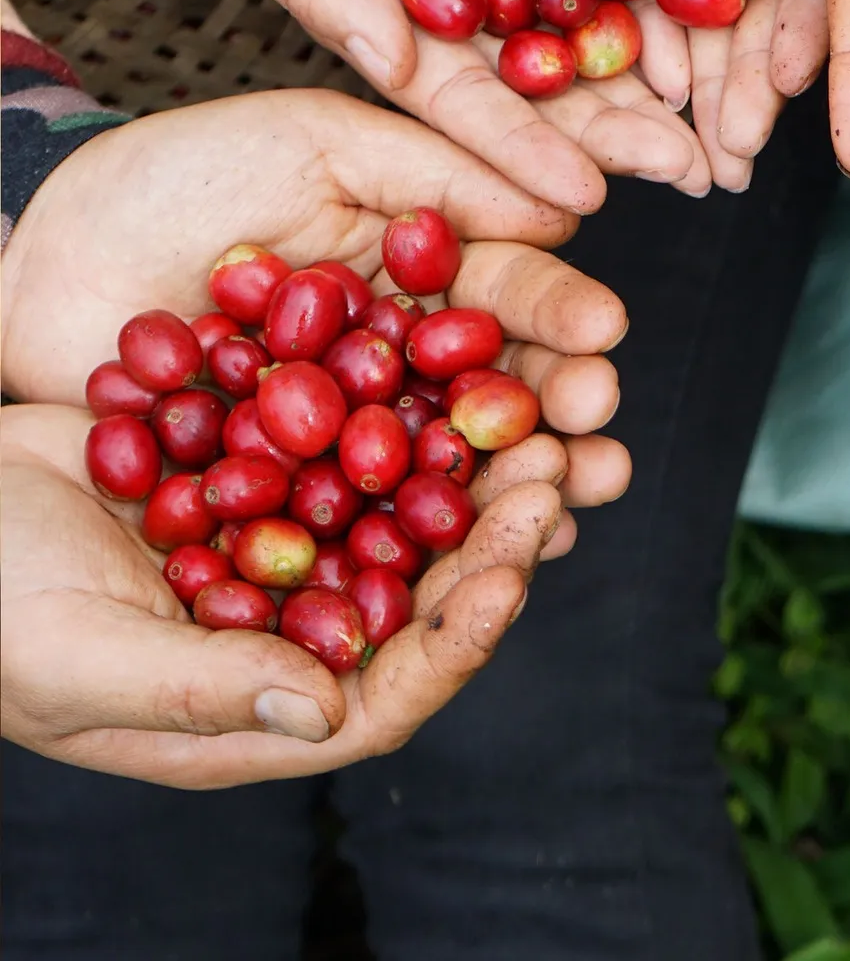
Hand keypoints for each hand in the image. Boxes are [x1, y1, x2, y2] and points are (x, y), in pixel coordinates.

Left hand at [1, 90, 630, 512]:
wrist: (39, 249)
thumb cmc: (182, 175)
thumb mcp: (323, 143)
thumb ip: (444, 173)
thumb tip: (574, 210)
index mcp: (423, 272)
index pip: (509, 296)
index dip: (561, 317)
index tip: (603, 336)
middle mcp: (398, 358)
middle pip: (497, 396)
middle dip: (557, 424)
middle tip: (599, 444)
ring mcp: (341, 435)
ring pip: (445, 475)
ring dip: (508, 501)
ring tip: (558, 514)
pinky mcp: (280, 501)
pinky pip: (354, 536)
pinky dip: (408, 559)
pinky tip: (465, 574)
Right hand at [3, 403, 559, 784]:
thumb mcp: (76, 657)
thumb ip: (203, 685)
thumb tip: (329, 713)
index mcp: (255, 704)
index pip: (389, 691)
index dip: (462, 637)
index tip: (516, 568)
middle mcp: (288, 627)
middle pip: (421, 591)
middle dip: (494, 532)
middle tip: (553, 462)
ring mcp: (283, 542)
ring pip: (405, 509)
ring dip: (469, 462)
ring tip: (532, 407)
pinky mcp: (271, 468)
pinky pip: (355, 443)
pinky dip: (404, 405)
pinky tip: (452, 357)